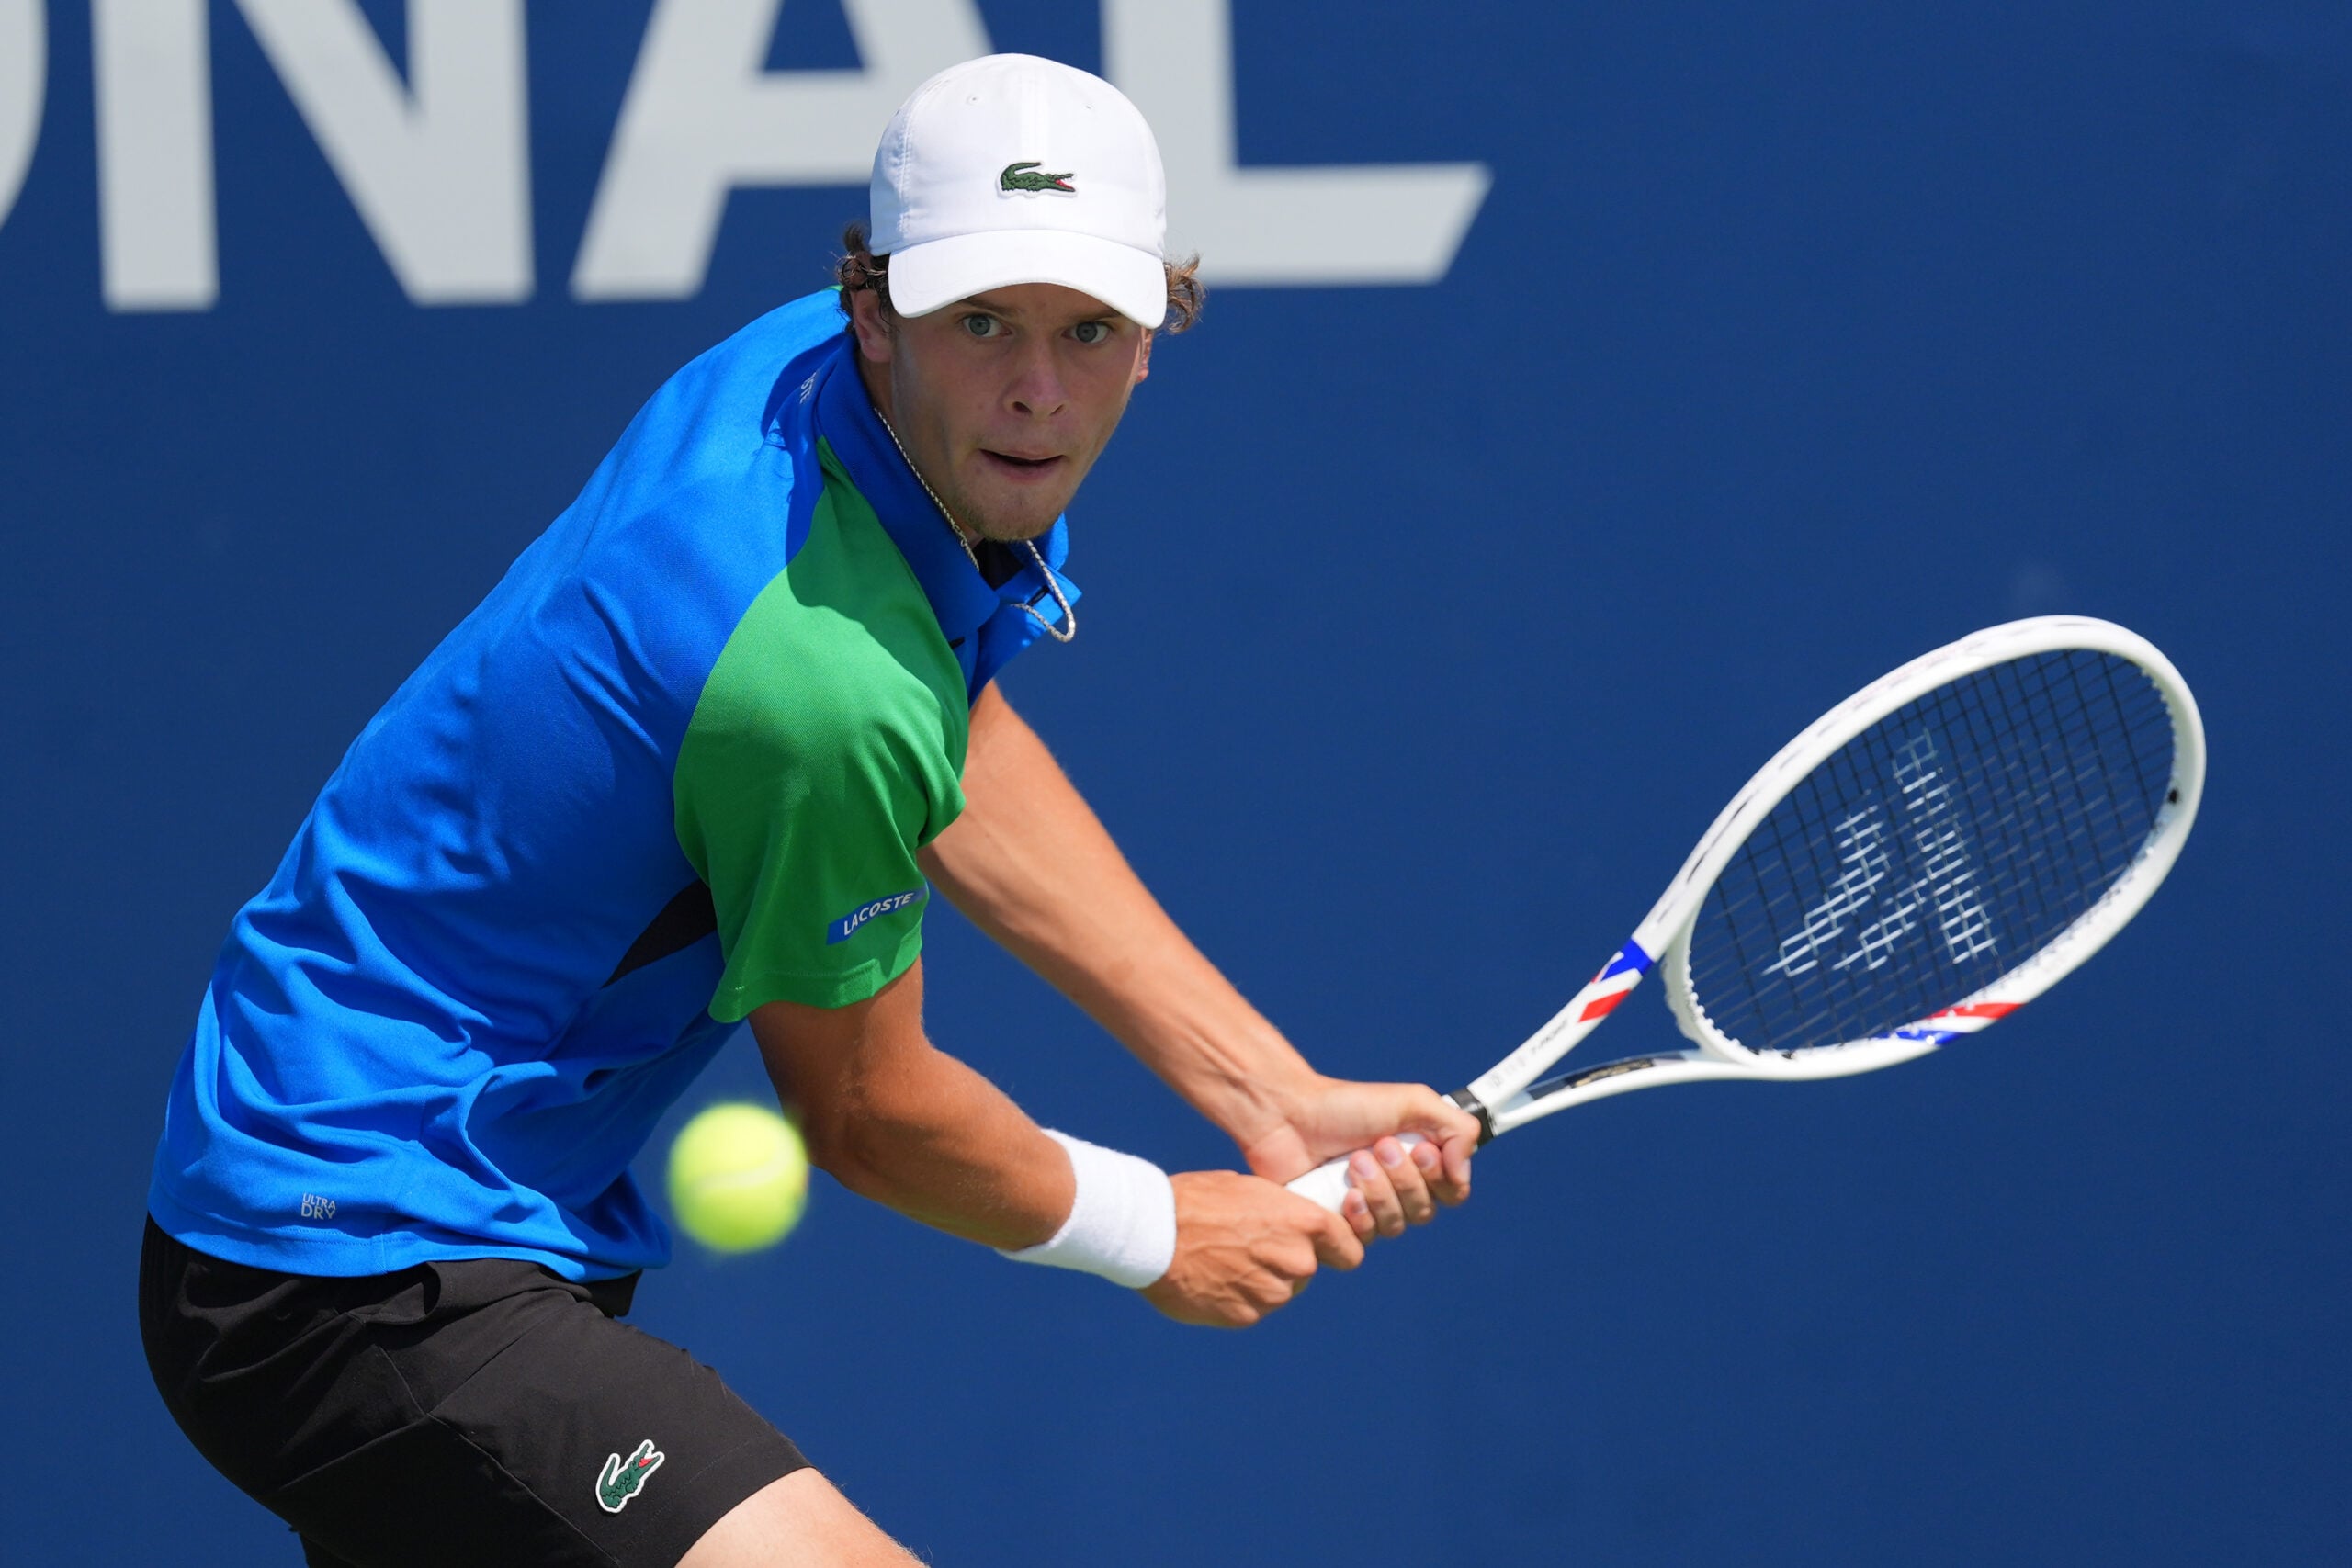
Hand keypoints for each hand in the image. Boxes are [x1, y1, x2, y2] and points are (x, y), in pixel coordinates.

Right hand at [1140, 1170, 1363, 1326]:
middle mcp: (1296, 1260)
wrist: (1152, 1232)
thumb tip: (1295, 1229)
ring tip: (1223, 1259)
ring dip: (1259, 1282)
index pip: (1349, 1251)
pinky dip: (1236, 1298)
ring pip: (1278, 1292)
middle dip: (1285, 1262)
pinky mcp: (1245, 1317)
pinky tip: (1211, 1277)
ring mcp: (1271, 1292)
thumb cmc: (1196, 1199)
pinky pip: (1252, 1309)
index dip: (1338, 1250)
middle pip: (1307, 1271)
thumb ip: (1283, 1215)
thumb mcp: (1250, 1190)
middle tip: (1248, 1246)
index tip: (1327, 1251)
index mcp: (1303, 1223)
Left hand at [1240, 1077, 1478, 1243]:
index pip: (1452, 1192)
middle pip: (1425, 1211)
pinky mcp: (1338, 1228)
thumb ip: (1456, 1128)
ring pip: (1396, 1227)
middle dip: (1403, 1179)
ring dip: (1379, 1192)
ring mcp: (1367, 1211)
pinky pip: (1364, 1245)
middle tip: (1376, 1147)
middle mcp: (1397, 1191)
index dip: (1441, 1178)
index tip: (1420, 1150)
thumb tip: (1464, 1172)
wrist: (1289, 1116)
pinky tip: (1344, 1195)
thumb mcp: (1412, 1102)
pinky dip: (1359, 1217)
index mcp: (1418, 1164)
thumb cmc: (1347, 1106)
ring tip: (1354, 1162)